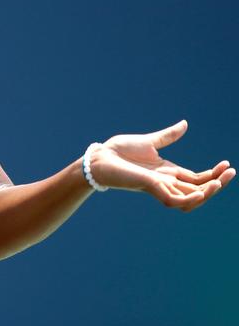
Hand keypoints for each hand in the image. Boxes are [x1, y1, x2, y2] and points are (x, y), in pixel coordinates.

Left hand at [88, 120, 234, 210]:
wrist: (99, 157)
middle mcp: (166, 182)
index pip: (197, 179)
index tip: (227, 164)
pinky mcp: (150, 188)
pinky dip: (189, 200)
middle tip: (231, 172)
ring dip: (207, 193)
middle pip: (198, 190)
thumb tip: (185, 124)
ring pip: (190, 199)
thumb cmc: (119, 151)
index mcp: (168, 172)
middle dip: (217, 184)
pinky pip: (174, 202)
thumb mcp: (150, 141)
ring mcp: (159, 187)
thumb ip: (168, 136)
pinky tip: (201, 191)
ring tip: (220, 181)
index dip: (213, 174)